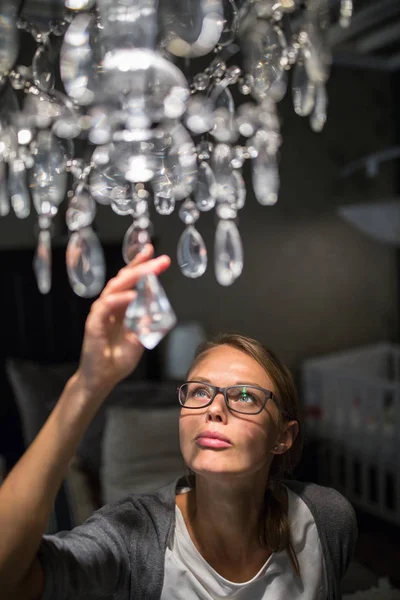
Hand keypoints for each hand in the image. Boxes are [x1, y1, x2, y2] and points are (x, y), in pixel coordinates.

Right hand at [76, 244, 170, 397]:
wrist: (102, 378)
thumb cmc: (118, 358)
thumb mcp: (139, 338)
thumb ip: (146, 323)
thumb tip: (159, 312)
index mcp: (120, 306)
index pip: (131, 281)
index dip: (142, 265)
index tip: (157, 254)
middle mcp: (110, 305)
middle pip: (124, 279)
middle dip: (142, 266)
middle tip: (160, 259)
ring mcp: (101, 313)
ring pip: (115, 288)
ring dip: (133, 277)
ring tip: (150, 270)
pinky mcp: (94, 324)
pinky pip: (106, 307)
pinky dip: (119, 299)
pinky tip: (132, 295)